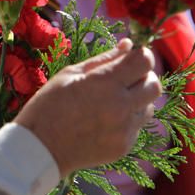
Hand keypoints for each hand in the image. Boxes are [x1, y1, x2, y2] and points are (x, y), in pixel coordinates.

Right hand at [14, 39, 160, 175]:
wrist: (39, 149)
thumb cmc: (48, 106)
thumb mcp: (70, 74)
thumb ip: (103, 59)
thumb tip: (128, 45)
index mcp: (104, 84)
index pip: (144, 61)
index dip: (141, 55)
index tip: (131, 57)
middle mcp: (120, 107)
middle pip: (155, 85)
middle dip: (144, 77)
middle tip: (126, 77)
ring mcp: (124, 130)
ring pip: (149, 106)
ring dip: (137, 99)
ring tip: (113, 100)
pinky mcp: (124, 147)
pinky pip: (137, 126)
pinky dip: (128, 119)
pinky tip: (106, 119)